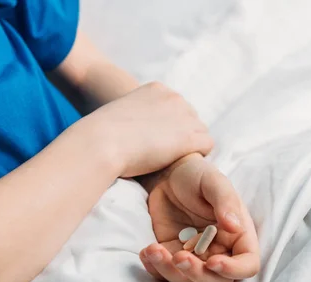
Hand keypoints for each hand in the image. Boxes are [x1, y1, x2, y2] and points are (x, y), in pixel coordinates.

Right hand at [83, 82, 213, 176]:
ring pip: (201, 132)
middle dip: (182, 135)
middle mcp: (174, 97)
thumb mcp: (121, 115)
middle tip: (164, 153)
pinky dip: (197, 155)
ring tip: (170, 160)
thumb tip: (140, 132)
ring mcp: (184, 116)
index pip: (177, 108)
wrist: (102, 142)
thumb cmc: (102, 135)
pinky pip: (208, 145)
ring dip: (190, 146)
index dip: (171, 127)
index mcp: (157, 89)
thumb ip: (139, 117)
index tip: (157, 140)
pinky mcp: (190, 136)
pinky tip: (180, 163)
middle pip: (192, 119)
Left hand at [139, 154, 259, 281]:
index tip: (213, 261)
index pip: (247, 265)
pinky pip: (165, 274)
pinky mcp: (171, 256)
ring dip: (172, 273)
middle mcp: (220, 251)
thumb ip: (226, 202)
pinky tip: (147, 251)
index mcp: (238, 236)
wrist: (167, 173)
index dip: (234, 270)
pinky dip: (155, 269)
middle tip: (178, 257)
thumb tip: (235, 227)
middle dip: (198, 275)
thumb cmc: (197, 175)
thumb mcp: (214, 182)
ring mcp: (195, 257)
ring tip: (155, 250)